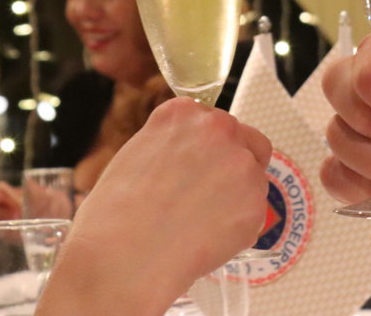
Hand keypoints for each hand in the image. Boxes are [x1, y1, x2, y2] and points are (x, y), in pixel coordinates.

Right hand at [38, 97, 271, 315]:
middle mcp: (217, 128)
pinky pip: (254, 211)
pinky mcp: (255, 200)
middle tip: (210, 197)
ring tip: (201, 223)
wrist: (123, 257)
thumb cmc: (115, 216)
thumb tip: (192, 161)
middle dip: (232, 166)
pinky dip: (238, 226)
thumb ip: (172, 147)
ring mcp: (240, 162)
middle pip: (245, 140)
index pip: (214, 121)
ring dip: (237, 196)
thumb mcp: (136, 155)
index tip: (202, 168)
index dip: (210, 149)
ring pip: (254, 176)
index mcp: (183, 113)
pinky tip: (207, 238)